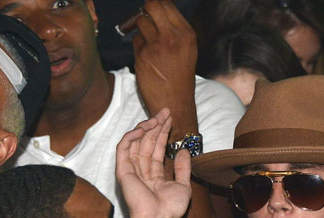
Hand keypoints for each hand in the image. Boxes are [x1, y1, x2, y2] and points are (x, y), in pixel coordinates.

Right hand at [116, 108, 191, 217]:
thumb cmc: (170, 209)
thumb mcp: (183, 185)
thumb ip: (182, 168)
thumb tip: (183, 150)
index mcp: (154, 175)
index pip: (157, 148)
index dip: (163, 133)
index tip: (171, 119)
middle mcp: (141, 170)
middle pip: (147, 142)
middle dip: (156, 125)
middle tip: (166, 111)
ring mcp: (131, 170)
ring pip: (136, 142)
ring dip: (145, 127)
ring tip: (157, 117)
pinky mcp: (122, 170)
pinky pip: (123, 148)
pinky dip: (131, 136)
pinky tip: (143, 128)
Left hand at [133, 0, 198, 138]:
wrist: (175, 102)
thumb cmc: (181, 77)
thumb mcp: (187, 50)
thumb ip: (175, 29)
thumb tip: (157, 9)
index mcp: (186, 34)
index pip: (167, 4)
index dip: (158, 5)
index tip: (154, 10)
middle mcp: (172, 37)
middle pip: (152, 6)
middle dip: (146, 10)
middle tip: (147, 17)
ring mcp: (156, 46)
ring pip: (141, 22)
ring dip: (142, 29)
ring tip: (149, 43)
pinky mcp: (143, 55)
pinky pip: (136, 40)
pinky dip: (139, 46)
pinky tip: (147, 58)